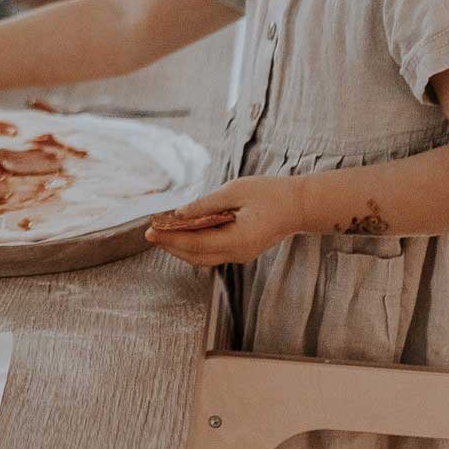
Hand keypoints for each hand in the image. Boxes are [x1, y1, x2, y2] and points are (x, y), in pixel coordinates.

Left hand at [144, 175, 305, 266]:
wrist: (299, 206)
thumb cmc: (271, 193)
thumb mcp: (236, 190)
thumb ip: (206, 204)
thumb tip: (179, 214)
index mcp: (237, 239)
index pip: (195, 243)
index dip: (170, 238)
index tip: (150, 230)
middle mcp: (237, 253)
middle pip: (195, 256)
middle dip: (170, 245)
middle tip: (149, 233)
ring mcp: (240, 255)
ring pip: (203, 257)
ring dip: (181, 247)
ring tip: (162, 233)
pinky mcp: (242, 250)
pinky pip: (212, 253)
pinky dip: (195, 245)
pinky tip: (184, 233)